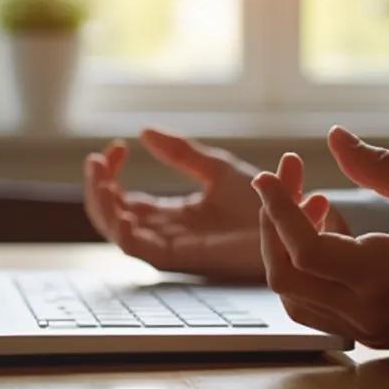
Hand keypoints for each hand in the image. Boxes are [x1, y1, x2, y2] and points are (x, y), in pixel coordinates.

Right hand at [83, 128, 347, 280]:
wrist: (292, 217)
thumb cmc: (265, 200)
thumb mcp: (215, 167)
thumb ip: (180, 152)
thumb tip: (145, 131)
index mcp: (172, 216)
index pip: (124, 200)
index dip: (110, 175)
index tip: (115, 147)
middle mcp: (167, 233)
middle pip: (112, 218)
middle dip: (97, 189)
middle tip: (96, 160)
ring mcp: (172, 246)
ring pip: (118, 233)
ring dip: (102, 204)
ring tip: (103, 176)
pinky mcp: (183, 257)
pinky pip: (139, 250)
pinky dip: (122, 229)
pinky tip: (122, 203)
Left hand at [251, 126, 388, 354]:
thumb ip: (382, 168)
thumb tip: (334, 137)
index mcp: (382, 277)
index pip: (303, 250)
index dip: (277, 211)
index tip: (268, 176)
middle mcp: (365, 311)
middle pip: (284, 276)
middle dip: (273, 225)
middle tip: (288, 183)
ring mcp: (363, 329)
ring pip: (292, 296)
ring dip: (287, 249)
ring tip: (320, 207)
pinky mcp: (366, 335)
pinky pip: (314, 306)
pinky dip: (306, 272)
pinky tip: (335, 237)